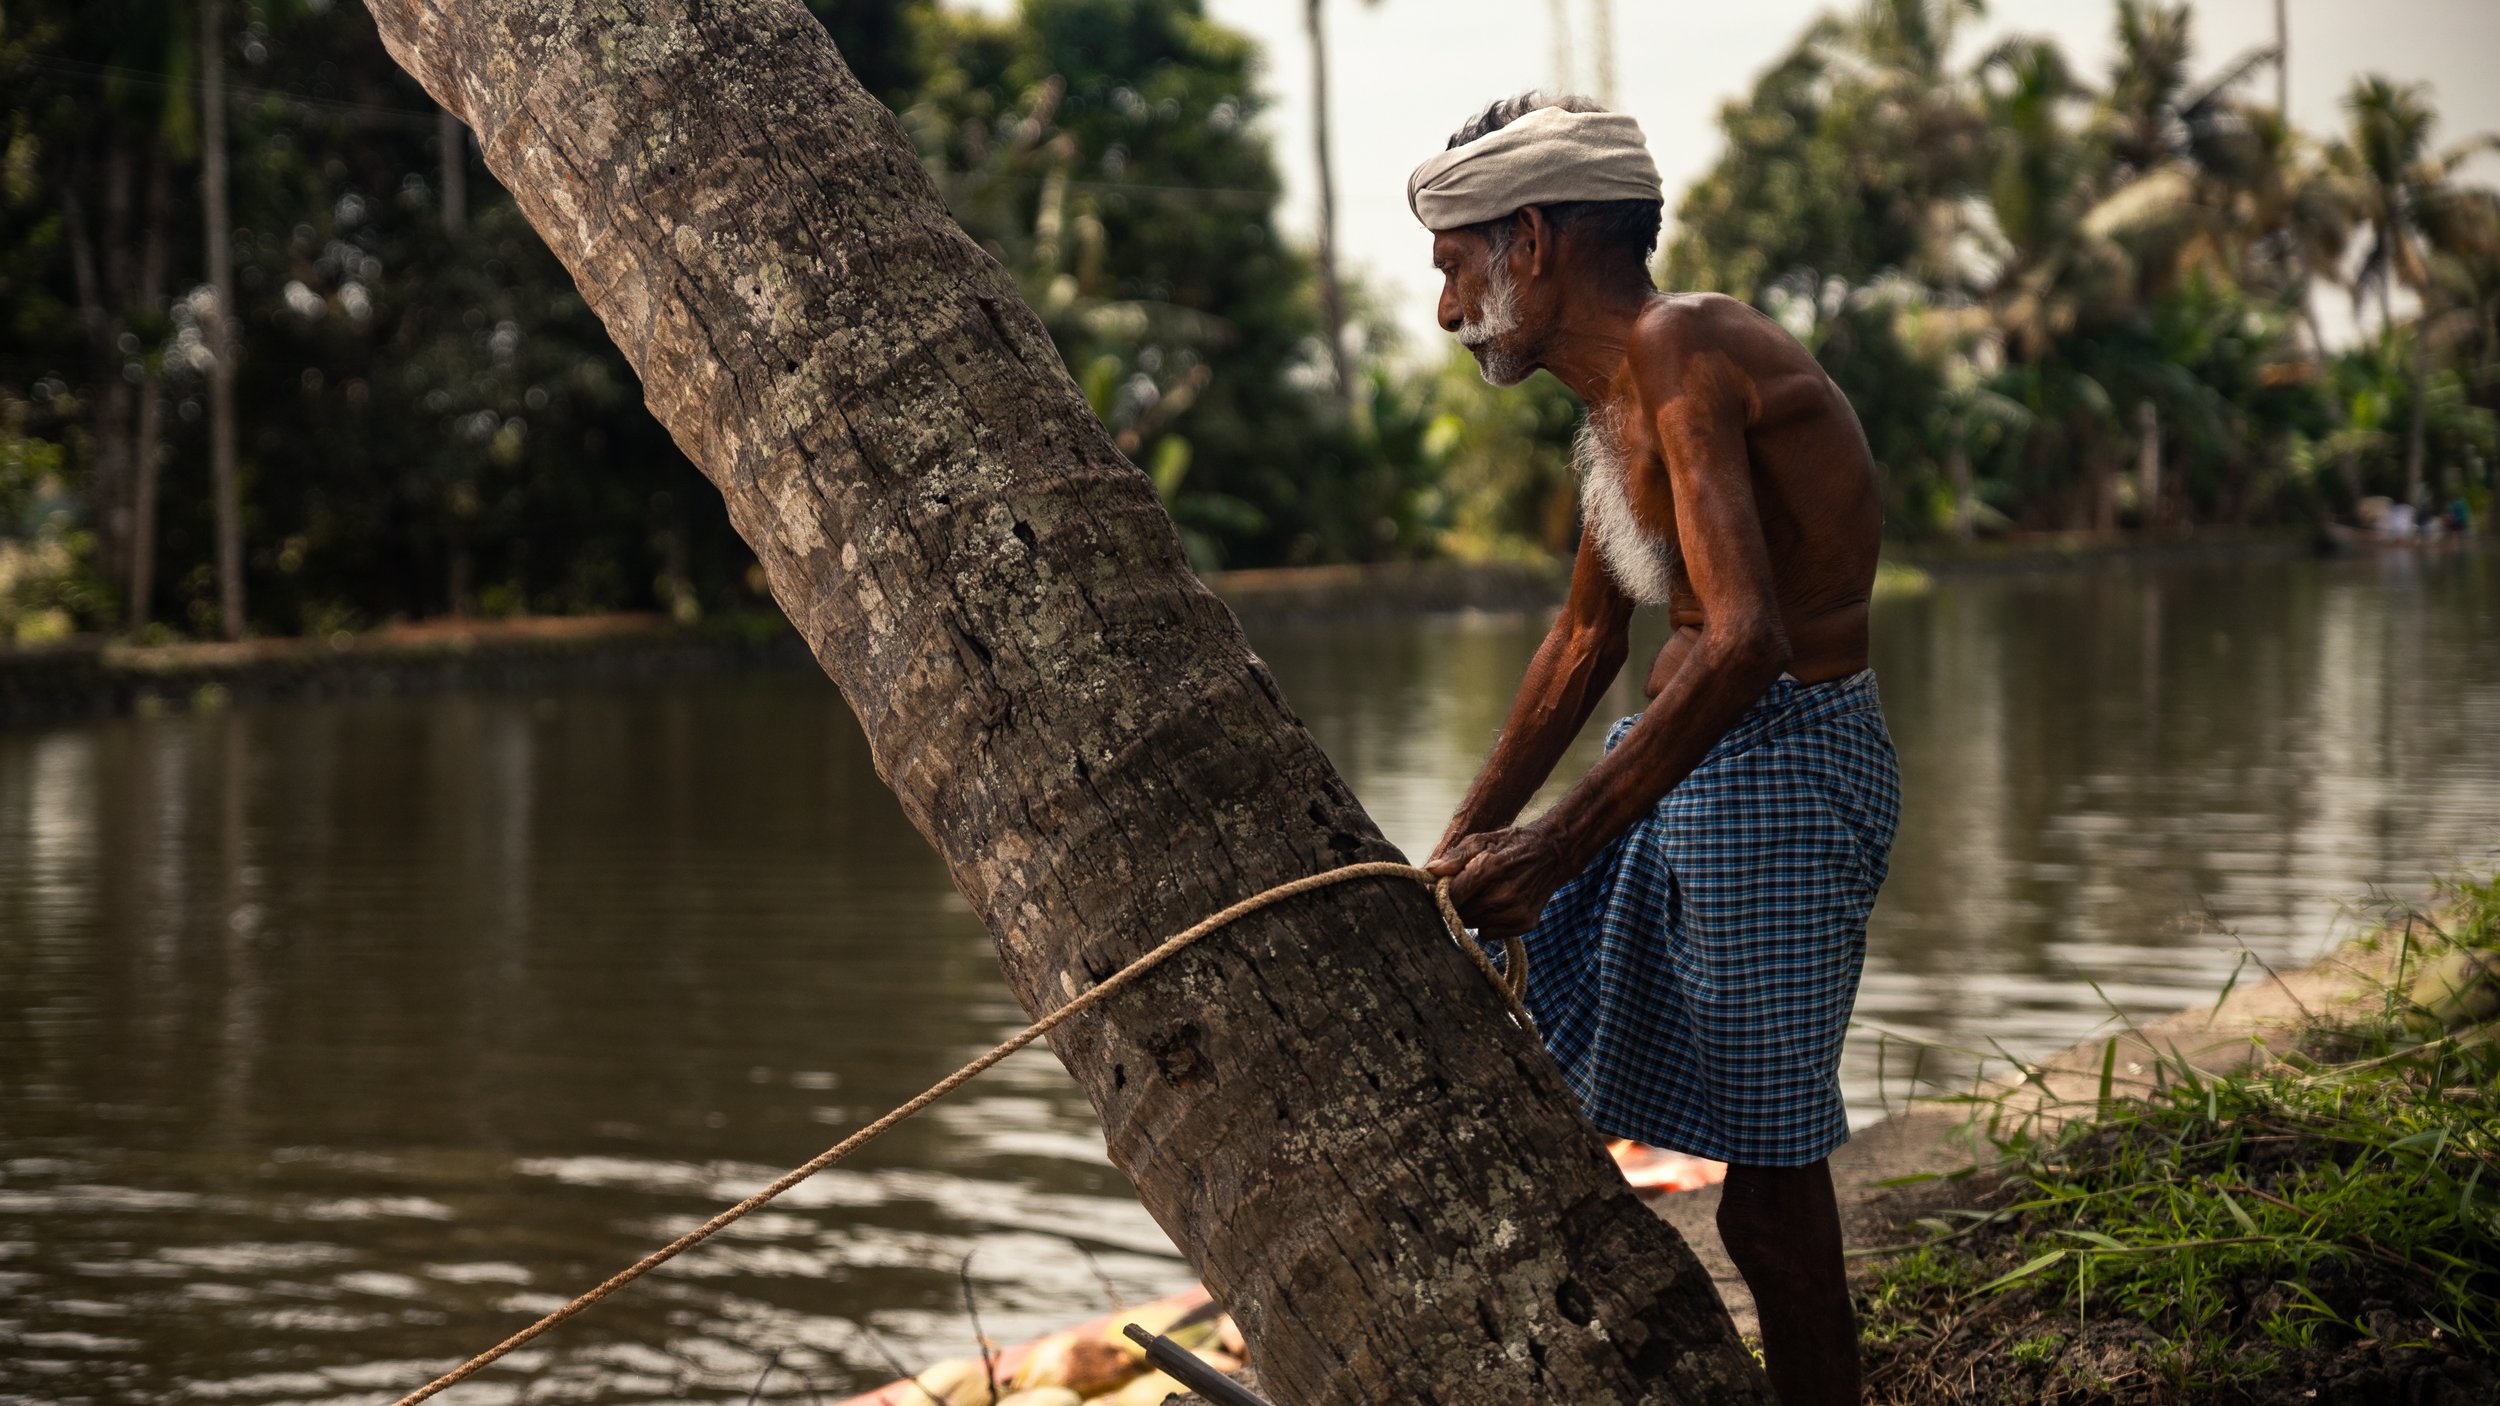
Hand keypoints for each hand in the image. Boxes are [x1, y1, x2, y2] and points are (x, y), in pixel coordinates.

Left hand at [1425, 824, 1572, 939]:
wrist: (1551, 854)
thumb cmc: (1510, 845)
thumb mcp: (1481, 840)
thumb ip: (1455, 856)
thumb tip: (1430, 871)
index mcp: (1490, 869)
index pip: (1451, 896)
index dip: (1440, 894)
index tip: (1439, 889)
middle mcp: (1503, 894)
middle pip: (1460, 913)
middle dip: (1455, 904)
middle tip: (1464, 890)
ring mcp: (1515, 911)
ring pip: (1472, 924)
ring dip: (1470, 913)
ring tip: (1482, 895)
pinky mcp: (1524, 924)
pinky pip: (1488, 933)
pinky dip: (1487, 923)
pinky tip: (1496, 905)